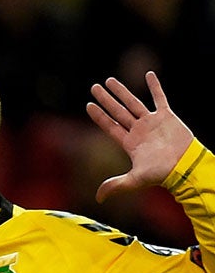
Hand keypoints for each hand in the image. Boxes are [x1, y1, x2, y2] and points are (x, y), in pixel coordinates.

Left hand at [87, 72, 194, 199]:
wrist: (185, 166)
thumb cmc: (161, 174)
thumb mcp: (134, 180)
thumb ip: (115, 185)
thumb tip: (98, 198)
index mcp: (129, 143)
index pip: (110, 126)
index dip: (99, 116)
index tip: (88, 105)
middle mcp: (138, 130)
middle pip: (118, 111)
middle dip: (106, 99)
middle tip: (94, 87)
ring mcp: (152, 122)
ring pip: (133, 103)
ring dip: (122, 91)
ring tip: (109, 81)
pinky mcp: (167, 116)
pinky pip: (160, 98)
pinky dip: (155, 86)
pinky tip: (149, 74)